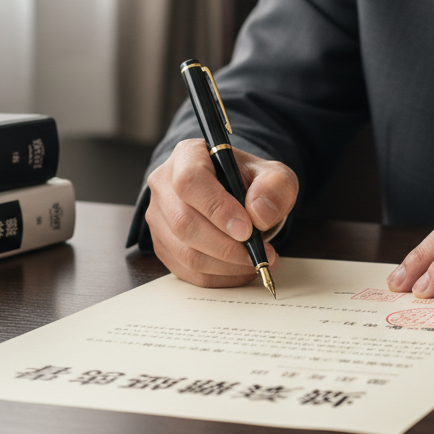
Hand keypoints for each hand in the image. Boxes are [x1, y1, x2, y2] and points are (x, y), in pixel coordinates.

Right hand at [145, 139, 297, 287]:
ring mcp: (158, 217)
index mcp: (188, 156)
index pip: (190, 181)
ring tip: (256, 261)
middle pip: (184, 222)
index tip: (247, 229)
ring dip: (225, 265)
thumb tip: (259, 213)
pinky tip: (241, 270)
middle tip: (259, 253)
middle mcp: (164, 184)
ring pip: (184, 252)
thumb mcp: (274, 176)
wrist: (239, 197)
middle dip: (226, 246)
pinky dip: (218, 277)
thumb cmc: (252, 183)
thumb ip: (275, 187)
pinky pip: (186, 271)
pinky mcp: (163, 245)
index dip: (217, 208)